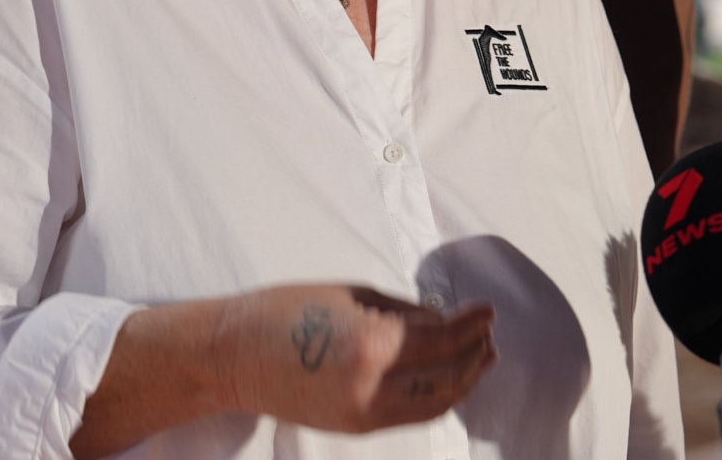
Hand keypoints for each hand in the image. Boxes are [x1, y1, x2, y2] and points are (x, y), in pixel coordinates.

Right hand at [219, 284, 496, 432]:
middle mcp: (372, 386)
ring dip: (464, 380)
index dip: (471, 323)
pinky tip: (449, 379)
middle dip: (475, 353)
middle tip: (488, 331)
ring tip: (482, 357)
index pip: (442, 339)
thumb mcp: (351, 294)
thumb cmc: (285, 310)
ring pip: (434, 403)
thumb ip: (403, 311)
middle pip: (447, 376)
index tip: (488, 310)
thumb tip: (445, 319)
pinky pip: (411, 414)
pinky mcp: (356, 427)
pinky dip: (437, 397)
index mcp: (371, 344)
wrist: (232, 357)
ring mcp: (364, 414)